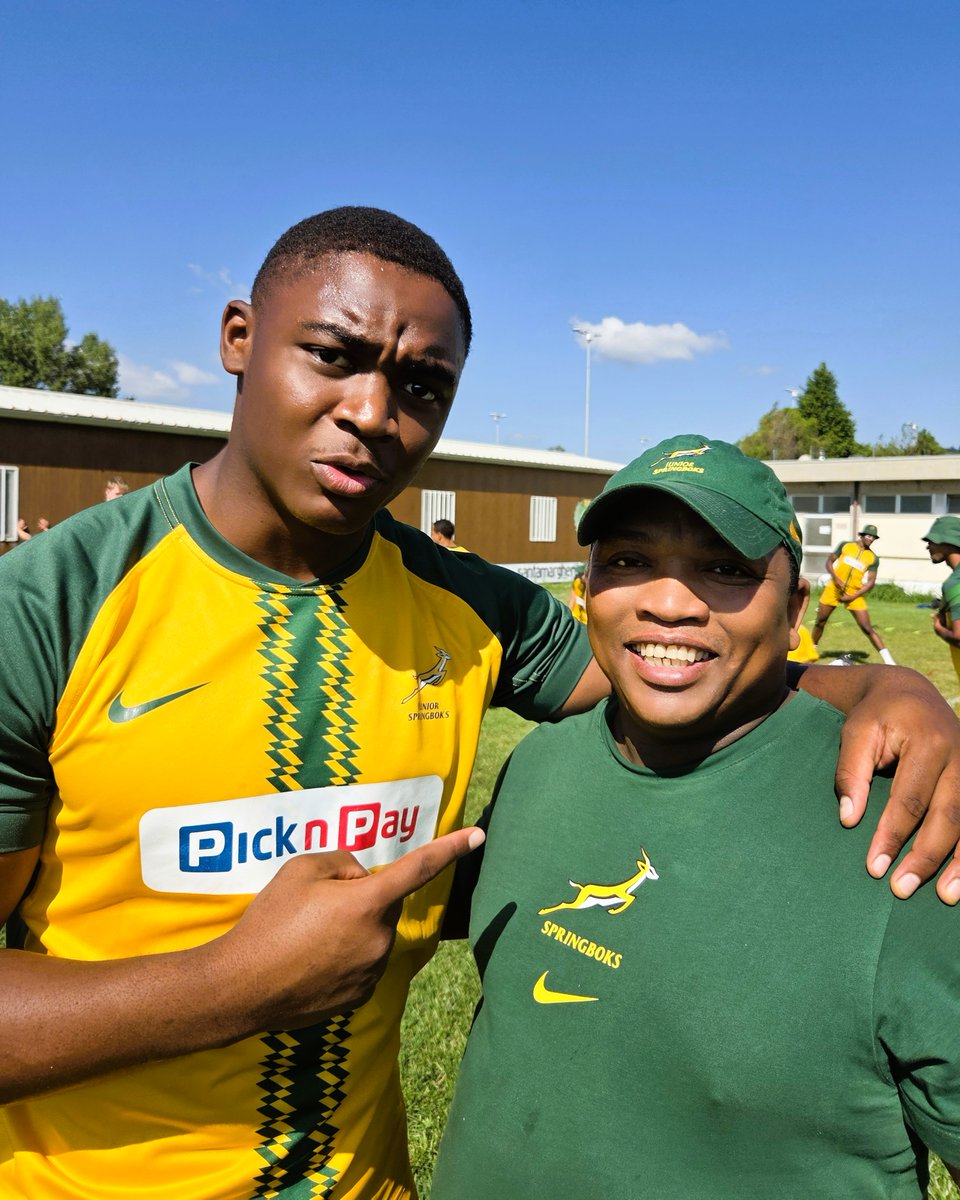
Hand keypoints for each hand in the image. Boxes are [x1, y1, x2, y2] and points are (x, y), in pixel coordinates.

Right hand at [214, 828, 484, 1029]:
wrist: (241, 987)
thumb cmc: (269, 921)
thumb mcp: (300, 869)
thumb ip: (341, 863)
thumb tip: (359, 878)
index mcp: (369, 902)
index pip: (419, 867)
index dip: (451, 848)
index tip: (479, 836)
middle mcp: (380, 938)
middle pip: (384, 904)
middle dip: (361, 898)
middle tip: (316, 907)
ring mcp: (372, 971)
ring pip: (374, 934)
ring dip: (353, 929)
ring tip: (306, 938)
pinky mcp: (361, 996)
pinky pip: (363, 963)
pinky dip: (345, 957)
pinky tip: (310, 962)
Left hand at [834, 671, 959, 903]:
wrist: (909, 693)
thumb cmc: (876, 716)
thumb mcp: (855, 733)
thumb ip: (850, 774)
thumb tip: (849, 819)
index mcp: (928, 741)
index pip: (909, 799)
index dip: (892, 835)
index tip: (874, 867)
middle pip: (947, 815)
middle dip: (925, 857)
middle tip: (901, 889)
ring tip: (944, 896)